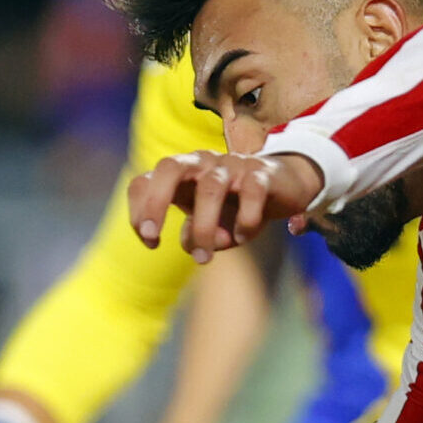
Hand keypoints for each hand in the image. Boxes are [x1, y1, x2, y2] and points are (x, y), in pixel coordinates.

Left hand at [128, 150, 321, 263]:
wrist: (284, 186)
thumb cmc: (236, 205)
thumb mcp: (209, 224)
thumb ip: (196, 235)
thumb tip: (195, 245)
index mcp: (181, 174)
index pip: (145, 181)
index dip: (139, 210)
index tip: (151, 242)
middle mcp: (202, 163)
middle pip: (169, 168)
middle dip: (155, 202)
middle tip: (153, 236)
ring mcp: (232, 165)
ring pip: (211, 188)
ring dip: (203, 227)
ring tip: (203, 258)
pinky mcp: (263, 173)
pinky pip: (252, 194)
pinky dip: (245, 220)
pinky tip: (242, 237)